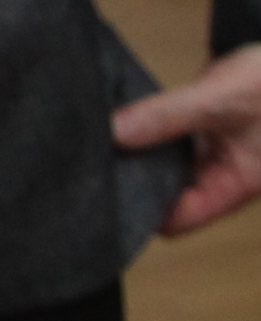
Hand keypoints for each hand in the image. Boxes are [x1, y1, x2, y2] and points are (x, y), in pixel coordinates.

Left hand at [113, 42, 260, 235]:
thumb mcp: (223, 100)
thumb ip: (169, 117)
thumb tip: (113, 134)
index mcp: (234, 185)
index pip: (176, 220)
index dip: (139, 212)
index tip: (99, 190)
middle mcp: (221, 175)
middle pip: (165, 195)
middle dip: (132, 178)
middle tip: (87, 158)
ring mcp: (213, 151)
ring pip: (164, 164)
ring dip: (137, 151)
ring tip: (94, 138)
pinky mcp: (204, 128)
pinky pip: (168, 137)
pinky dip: (146, 130)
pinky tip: (116, 117)